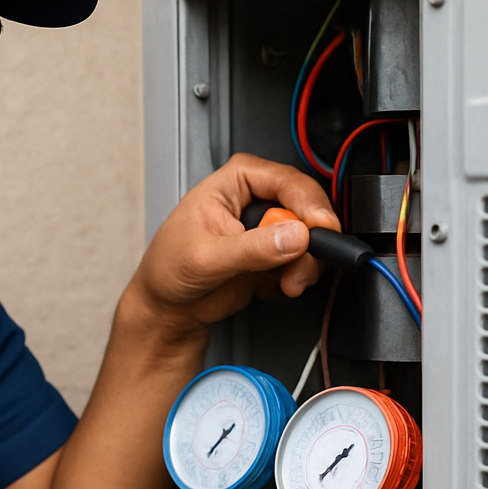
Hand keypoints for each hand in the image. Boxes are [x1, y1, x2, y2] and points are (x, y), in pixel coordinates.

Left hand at [129, 153, 339, 334]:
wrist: (167, 308)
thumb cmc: (168, 269)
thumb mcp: (206, 257)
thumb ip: (252, 247)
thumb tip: (295, 236)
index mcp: (234, 181)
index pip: (286, 180)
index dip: (308, 204)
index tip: (320, 229)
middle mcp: (254, 200)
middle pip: (306, 209)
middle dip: (310, 243)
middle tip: (302, 266)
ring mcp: (265, 229)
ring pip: (309, 239)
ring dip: (304, 265)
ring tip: (286, 282)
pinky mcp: (272, 256)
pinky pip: (302, 263)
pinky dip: (294, 278)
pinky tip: (268, 285)